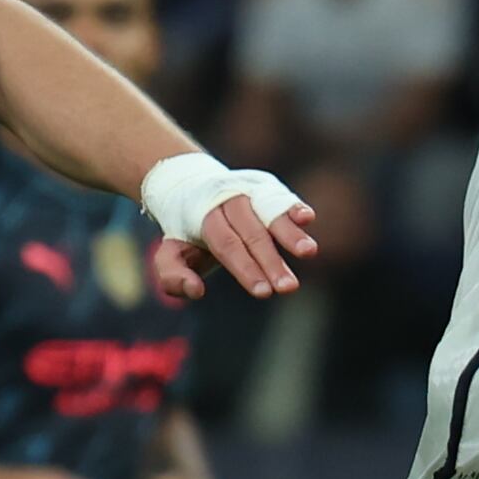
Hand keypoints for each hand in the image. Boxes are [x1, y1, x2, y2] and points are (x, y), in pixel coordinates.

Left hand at [150, 189, 316, 303]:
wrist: (191, 186)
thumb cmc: (187, 232)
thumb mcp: (170, 253)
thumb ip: (173, 276)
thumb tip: (195, 291)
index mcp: (204, 218)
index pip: (227, 245)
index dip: (246, 269)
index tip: (264, 292)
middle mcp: (229, 202)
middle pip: (252, 234)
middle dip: (272, 262)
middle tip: (288, 288)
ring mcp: (250, 194)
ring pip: (271, 214)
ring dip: (290, 234)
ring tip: (309, 252)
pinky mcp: (268, 190)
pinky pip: (282, 198)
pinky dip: (294, 207)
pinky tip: (308, 218)